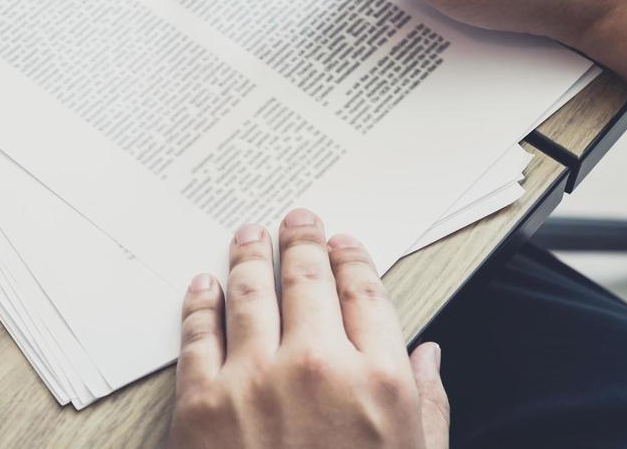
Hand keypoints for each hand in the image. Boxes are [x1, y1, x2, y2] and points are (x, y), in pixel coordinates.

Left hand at [168, 209, 447, 448]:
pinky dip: (200, 301)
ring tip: (248, 234)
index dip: (353, 259)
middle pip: (308, 279)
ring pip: (250, 291)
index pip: (366, 293)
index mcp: (378, 383)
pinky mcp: (200, 403)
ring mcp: (253, 381)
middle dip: (302, 240)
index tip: (344, 244)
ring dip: (249, 254)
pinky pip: (197, 333)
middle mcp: (317, 368)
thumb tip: (428, 359)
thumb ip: (427, 407)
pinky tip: (202, 286)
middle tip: (298, 219)